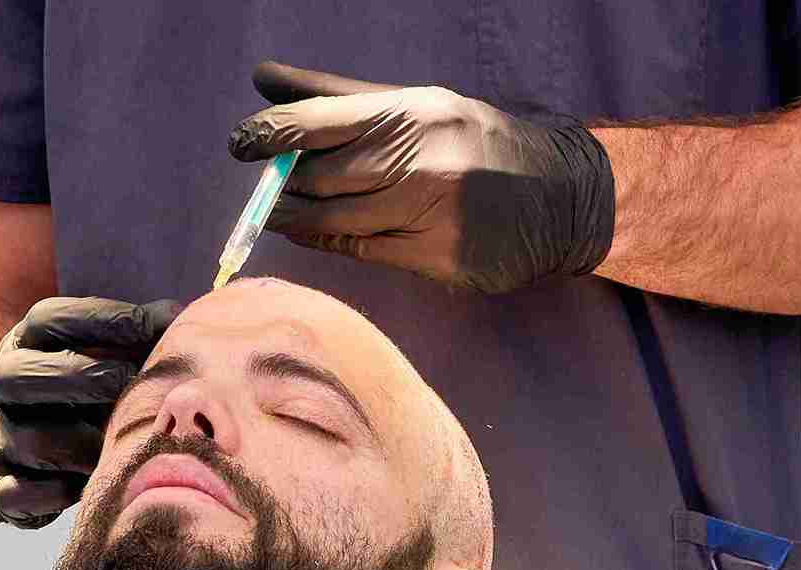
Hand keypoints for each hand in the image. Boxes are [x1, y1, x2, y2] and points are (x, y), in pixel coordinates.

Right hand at [0, 296, 181, 526]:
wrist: (20, 439)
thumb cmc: (80, 389)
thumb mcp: (98, 352)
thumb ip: (135, 335)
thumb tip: (178, 318)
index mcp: (27, 342)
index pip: (52, 319)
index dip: (106, 320)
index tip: (158, 325)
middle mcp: (5, 385)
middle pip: (26, 377)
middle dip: (89, 379)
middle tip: (137, 387)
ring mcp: (0, 438)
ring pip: (30, 442)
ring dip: (82, 446)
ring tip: (123, 448)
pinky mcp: (2, 488)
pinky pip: (19, 495)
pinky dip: (55, 496)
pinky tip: (91, 489)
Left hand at [227, 61, 614, 293]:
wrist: (560, 196)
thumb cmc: (475, 143)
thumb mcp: (416, 104)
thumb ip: (336, 96)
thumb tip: (263, 79)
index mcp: (414, 113)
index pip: (321, 121)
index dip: (271, 132)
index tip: (240, 141)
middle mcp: (423, 162)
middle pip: (322, 177)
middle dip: (281, 182)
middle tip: (261, 184)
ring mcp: (433, 215)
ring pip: (336, 221)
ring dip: (295, 219)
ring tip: (275, 213)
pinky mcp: (441, 259)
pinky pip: (364, 252)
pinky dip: (331, 242)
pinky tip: (316, 233)